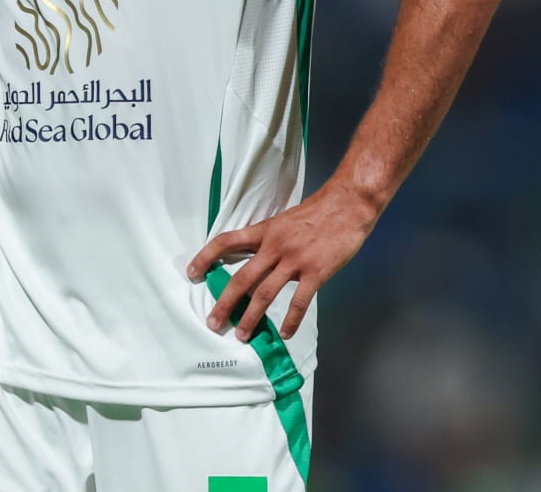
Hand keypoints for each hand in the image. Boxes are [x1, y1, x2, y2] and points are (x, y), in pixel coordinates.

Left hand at [187, 182, 379, 341]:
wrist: (348, 205)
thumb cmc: (317, 212)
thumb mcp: (284, 220)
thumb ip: (268, 239)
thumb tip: (254, 259)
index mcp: (264, 231)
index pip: (226, 241)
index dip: (205, 257)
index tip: (192, 273)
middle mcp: (274, 247)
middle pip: (241, 278)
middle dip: (225, 302)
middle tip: (213, 321)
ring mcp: (295, 261)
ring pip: (265, 294)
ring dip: (251, 317)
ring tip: (242, 334)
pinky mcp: (316, 272)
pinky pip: (299, 302)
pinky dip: (291, 321)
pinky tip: (285, 333)